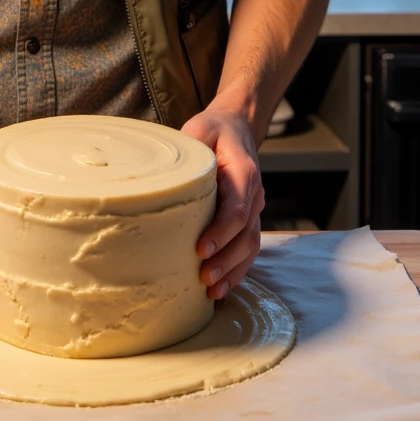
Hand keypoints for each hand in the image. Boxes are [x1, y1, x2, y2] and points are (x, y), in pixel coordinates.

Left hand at [180, 103, 264, 301]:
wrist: (236, 128)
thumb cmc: (213, 131)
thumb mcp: (199, 128)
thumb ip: (189, 147)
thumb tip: (165, 175)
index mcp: (242, 172)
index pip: (236, 209)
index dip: (221, 232)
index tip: (201, 249)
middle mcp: (254, 194)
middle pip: (246, 235)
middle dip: (226, 260)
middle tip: (204, 279)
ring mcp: (255, 209)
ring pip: (250, 247)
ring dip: (233, 271)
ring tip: (212, 292)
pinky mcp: (249, 219)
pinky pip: (248, 249)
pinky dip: (237, 270)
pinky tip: (222, 288)